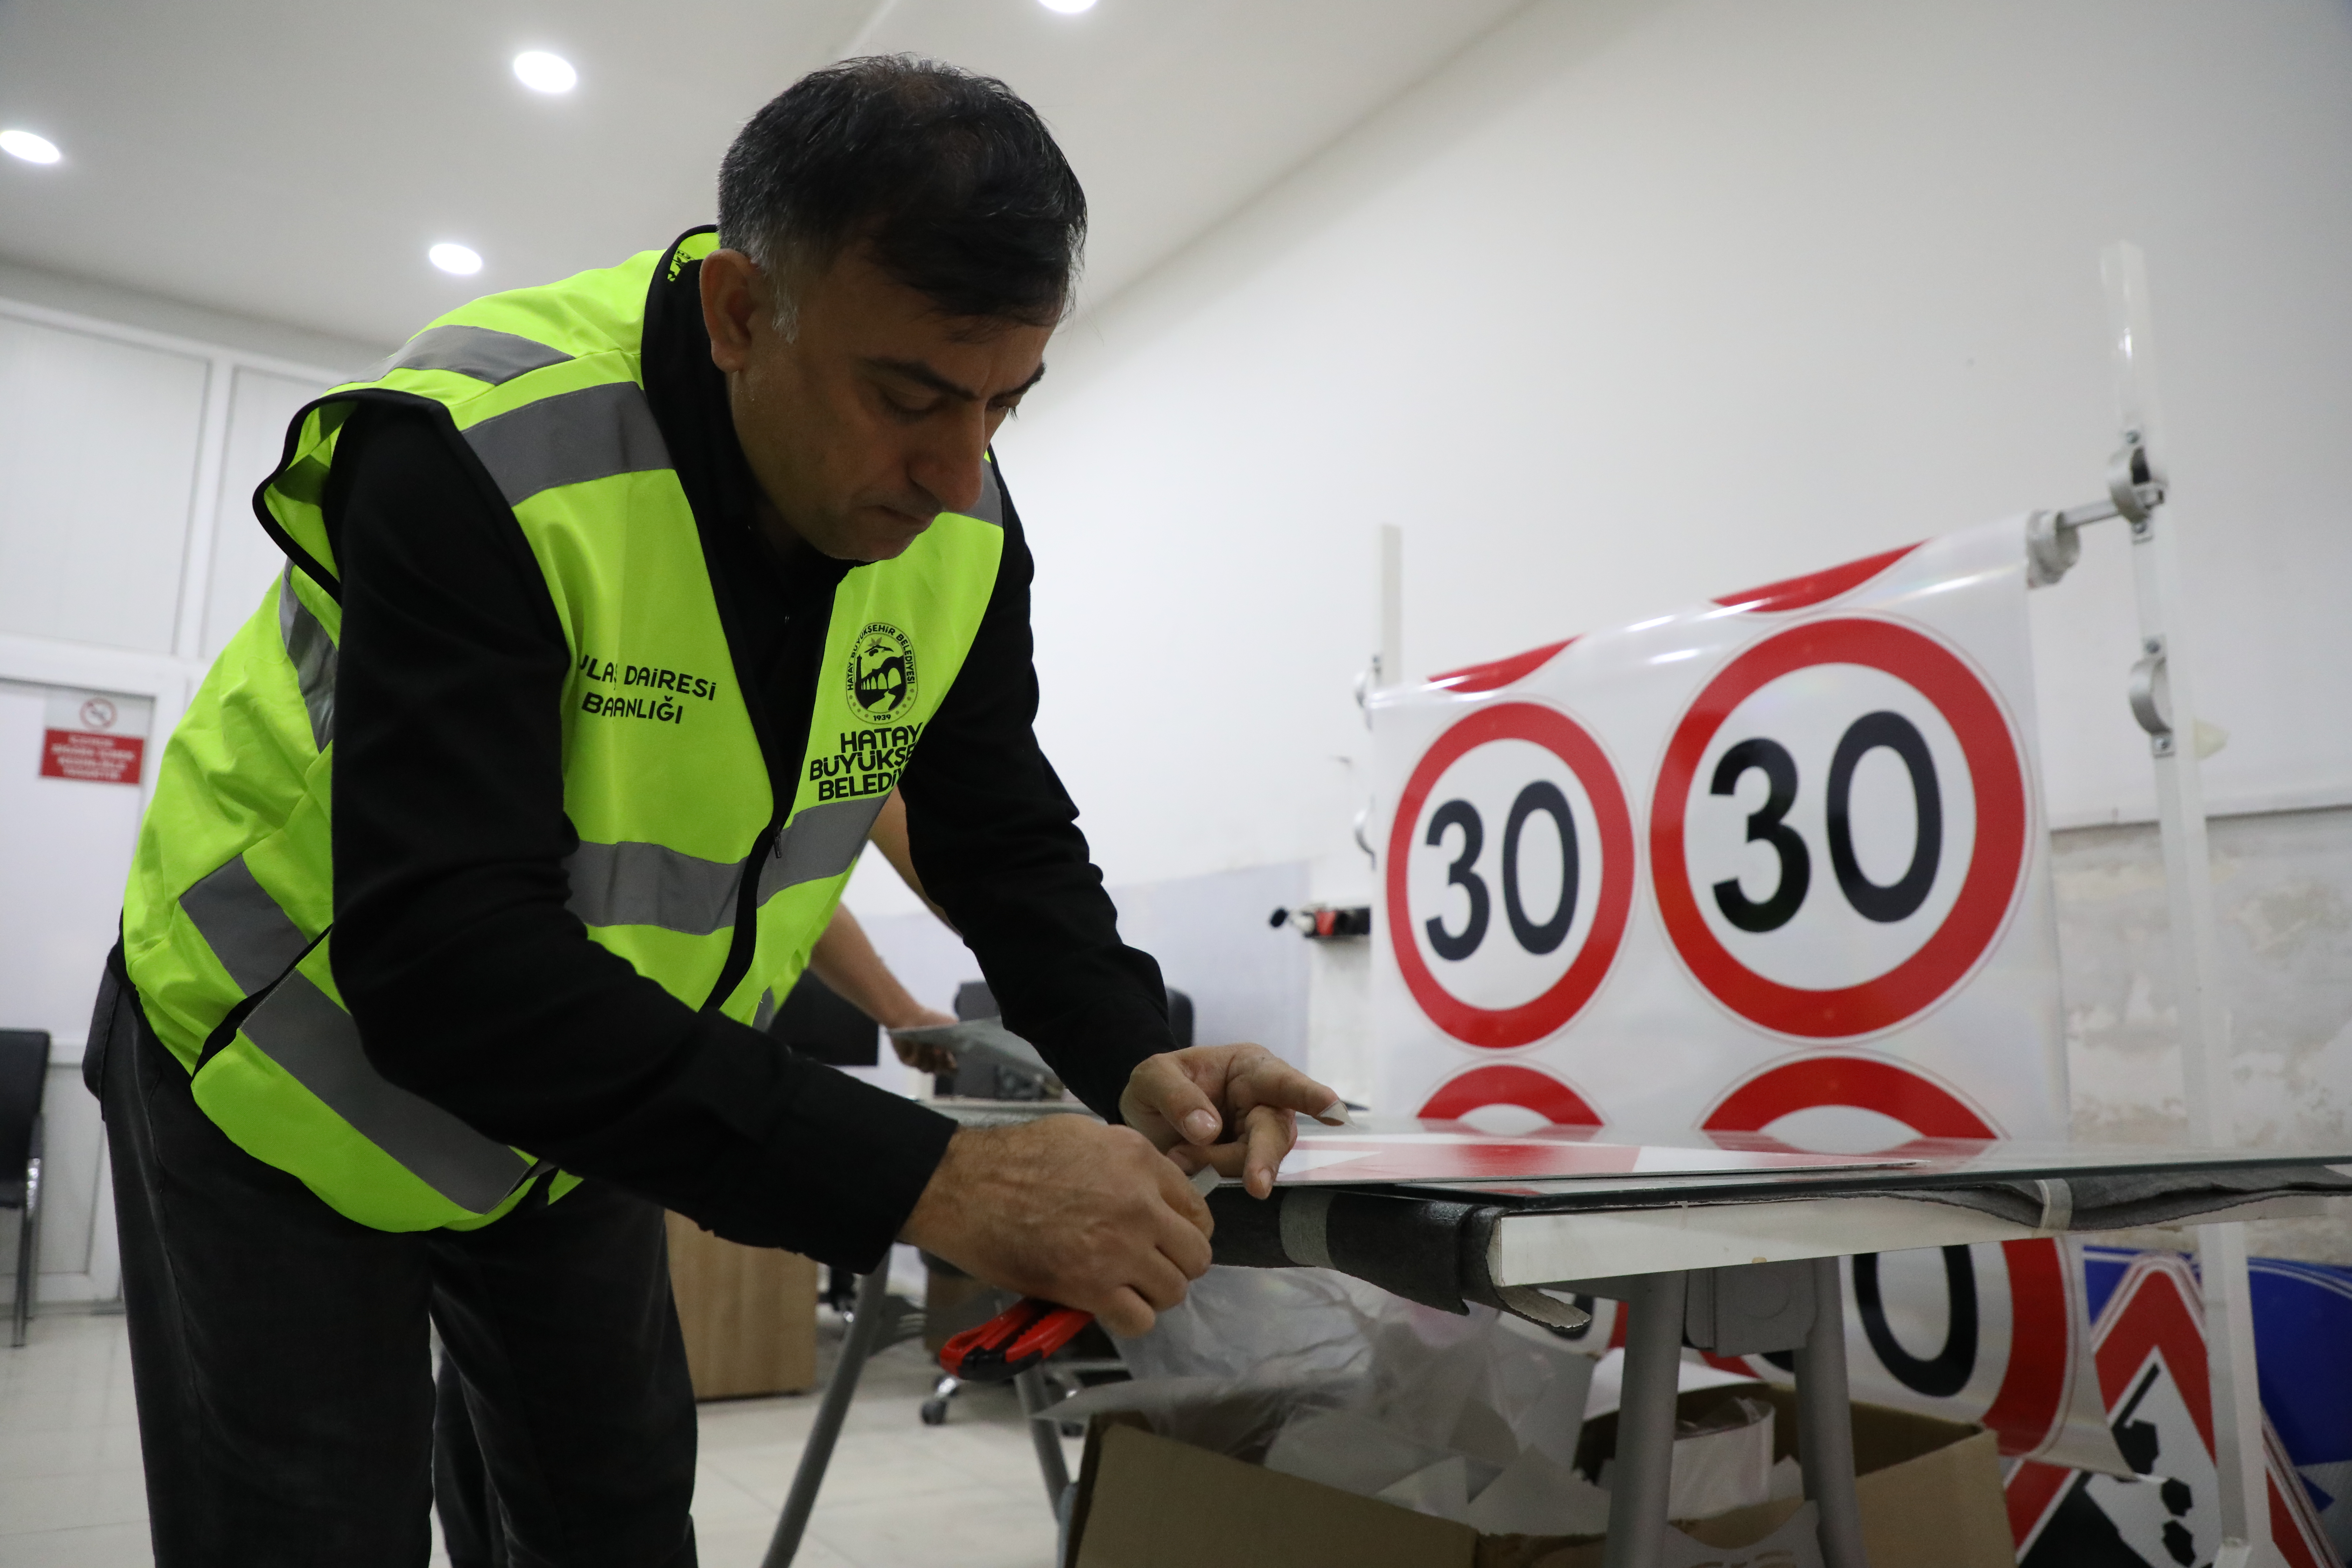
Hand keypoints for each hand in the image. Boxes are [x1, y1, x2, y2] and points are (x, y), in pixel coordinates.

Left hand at [887, 1005, 959, 1073]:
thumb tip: (965, 1048)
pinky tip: (917, 1044)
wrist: (910, 1015)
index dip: (953, 1069)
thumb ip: (961, 1036)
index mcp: (945, 1055)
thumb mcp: (951, 1025)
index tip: (954, 1064)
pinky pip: (915, 1062)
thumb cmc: (932, 1019)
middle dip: (941, 1062)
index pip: (952, 1070)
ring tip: (929, 1045)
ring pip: (928, 1068)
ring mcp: (921, 1061)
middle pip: (940, 1070)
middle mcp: (933, 1060)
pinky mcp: (908, 1060)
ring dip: (929, 1057)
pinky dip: (918, 1053)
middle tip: (939, 1050)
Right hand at [899, 1116, 1213, 1336]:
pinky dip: (1128, 1318)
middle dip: (1175, 1264)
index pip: (1199, 1210)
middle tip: (1148, 1266)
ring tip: (1125, 1286)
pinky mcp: (1090, 1288)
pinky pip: (1139, 1320)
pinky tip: (1107, 1304)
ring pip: (1173, 1292)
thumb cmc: (1014, 1158)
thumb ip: (1129, 1162)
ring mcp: (1118, 1249)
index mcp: (1140, 1161)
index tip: (1169, 1239)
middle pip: (1196, 1255)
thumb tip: (1152, 1189)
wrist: (964, 1186)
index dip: (1186, 1230)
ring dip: (1152, 1294)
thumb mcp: (1086, 1135)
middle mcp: (1140, 1205)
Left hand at [1119, 1043, 1341, 1199]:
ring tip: (1177, 1156)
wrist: (1143, 1115)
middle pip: (1274, 1132)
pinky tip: (1185, 1166)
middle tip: (1257, 1186)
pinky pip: (1237, 1178)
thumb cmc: (1158, 1084)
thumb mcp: (1153, 1077)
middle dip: (1264, 1158)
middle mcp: (1263, 1102)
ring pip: (1256, 1161)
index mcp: (1249, 1068)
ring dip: (1217, 1165)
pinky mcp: (1244, 1166)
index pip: (1283, 1081)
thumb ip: (1176, 1096)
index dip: (1311, 1096)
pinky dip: (1210, 1177)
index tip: (1334, 1110)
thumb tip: (1209, 1129)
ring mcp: (1256, 1137)